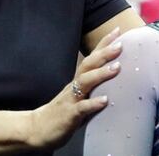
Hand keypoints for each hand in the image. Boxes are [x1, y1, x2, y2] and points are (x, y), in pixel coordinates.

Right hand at [26, 27, 122, 148]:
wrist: (37, 129)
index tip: (118, 30)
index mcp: (78, 80)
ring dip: (101, 73)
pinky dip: (93, 103)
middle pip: (88, 64)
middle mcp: (74, 86)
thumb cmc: (63, 111)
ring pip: (85, 82)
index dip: (104, 44)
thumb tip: (115, 77)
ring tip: (117, 67)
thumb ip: (93, 86)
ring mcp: (71, 99)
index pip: (92, 57)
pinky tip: (105, 100)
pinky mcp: (69, 115)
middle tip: (120, 44)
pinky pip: (81, 108)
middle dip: (104, 53)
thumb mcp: (79, 95)